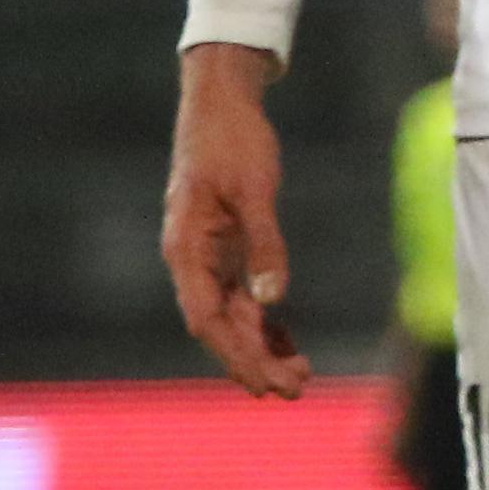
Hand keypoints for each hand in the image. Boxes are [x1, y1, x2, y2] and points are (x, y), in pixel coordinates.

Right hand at [161, 43, 310, 396]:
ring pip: (232, 316)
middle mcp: (190, 259)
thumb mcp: (254, 189)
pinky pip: (240, 296)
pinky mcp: (222, 247)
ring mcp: (206, 255)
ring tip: (301, 374)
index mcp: (186, 248)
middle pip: (221, 326)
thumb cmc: (233, 139)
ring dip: (262, 346)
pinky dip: (263, 320)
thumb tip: (272, 299)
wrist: (221, 99)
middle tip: (297, 390)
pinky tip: (289, 340)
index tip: (263, 387)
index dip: (235, 356)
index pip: (207, 319)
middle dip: (256, 361)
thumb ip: (264, 244)